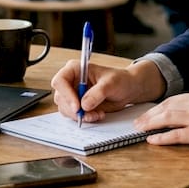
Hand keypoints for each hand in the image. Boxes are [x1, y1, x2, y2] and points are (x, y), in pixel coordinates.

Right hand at [49, 59, 163, 122]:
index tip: (77, 106)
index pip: (60, 81)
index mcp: (75, 69)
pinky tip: (97, 115)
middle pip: (60, 98)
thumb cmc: (120, 80)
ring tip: (97, 114)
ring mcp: (73, 94)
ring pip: (66, 109)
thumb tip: (84, 105)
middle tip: (87, 115)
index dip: (66, 94)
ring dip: (80, 115)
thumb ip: (97, 93)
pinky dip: (85, 118)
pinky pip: (74, 115)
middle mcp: (71, 81)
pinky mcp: (78, 105)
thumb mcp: (111, 83)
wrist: (128, 89)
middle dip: (73, 109)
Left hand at [132, 90, 188, 152]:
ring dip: (150, 124)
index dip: (156, 108)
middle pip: (165, 108)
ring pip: (166, 119)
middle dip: (148, 115)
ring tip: (139, 130)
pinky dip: (162, 137)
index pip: (172, 100)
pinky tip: (152, 140)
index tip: (147, 113)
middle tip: (137, 122)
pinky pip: (175, 135)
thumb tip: (184, 114)